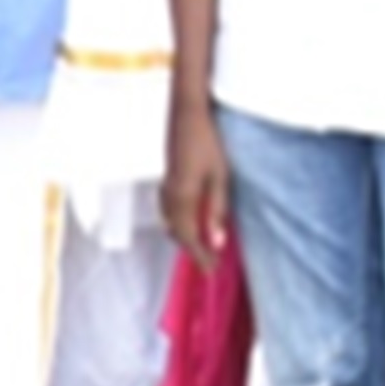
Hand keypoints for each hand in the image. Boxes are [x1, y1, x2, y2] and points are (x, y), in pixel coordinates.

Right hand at [164, 96, 234, 264]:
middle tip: (208, 261)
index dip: (200, 256)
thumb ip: (217, 210)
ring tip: (201, 244)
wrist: (187, 115)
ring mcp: (165, 187)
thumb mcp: (220, 177)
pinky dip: (178, 222)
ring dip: (184, 236)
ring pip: (170, 222)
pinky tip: (190, 219)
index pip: (189, 237)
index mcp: (182, 198)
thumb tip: (217, 241)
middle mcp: (169, 196)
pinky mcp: (166, 179)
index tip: (211, 270)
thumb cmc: (207, 143)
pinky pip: (168, 210)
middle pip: (176, 233)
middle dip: (191, 249)